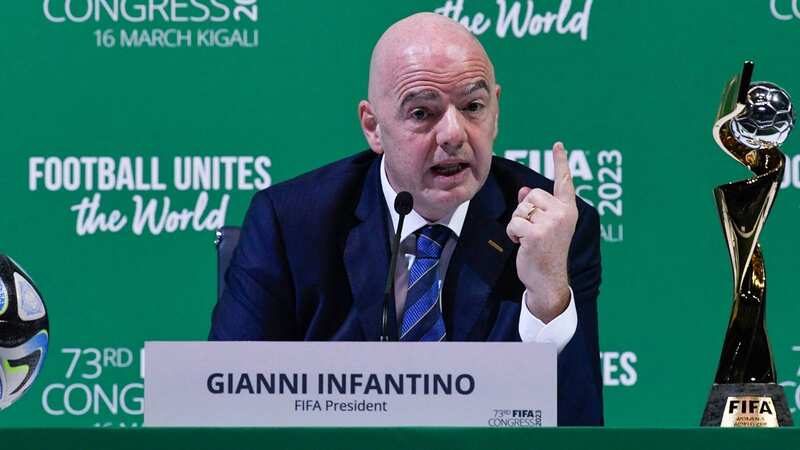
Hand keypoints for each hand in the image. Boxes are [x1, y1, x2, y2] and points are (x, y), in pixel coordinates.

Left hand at [506, 142, 577, 322]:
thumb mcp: (545, 227)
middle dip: (524, 212)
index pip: (564, 182)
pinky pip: (514, 223)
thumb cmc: (545, 253)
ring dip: (518, 224)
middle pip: (531, 195)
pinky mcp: (536, 233)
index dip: (560, 162)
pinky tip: (523, 245)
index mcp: (568, 210)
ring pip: (521, 209)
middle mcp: (563, 214)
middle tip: (534, 232)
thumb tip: (523, 191)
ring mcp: (551, 223)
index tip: (558, 145)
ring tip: (529, 240)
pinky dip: (513, 234)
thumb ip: (536, 208)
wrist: (548, 280)